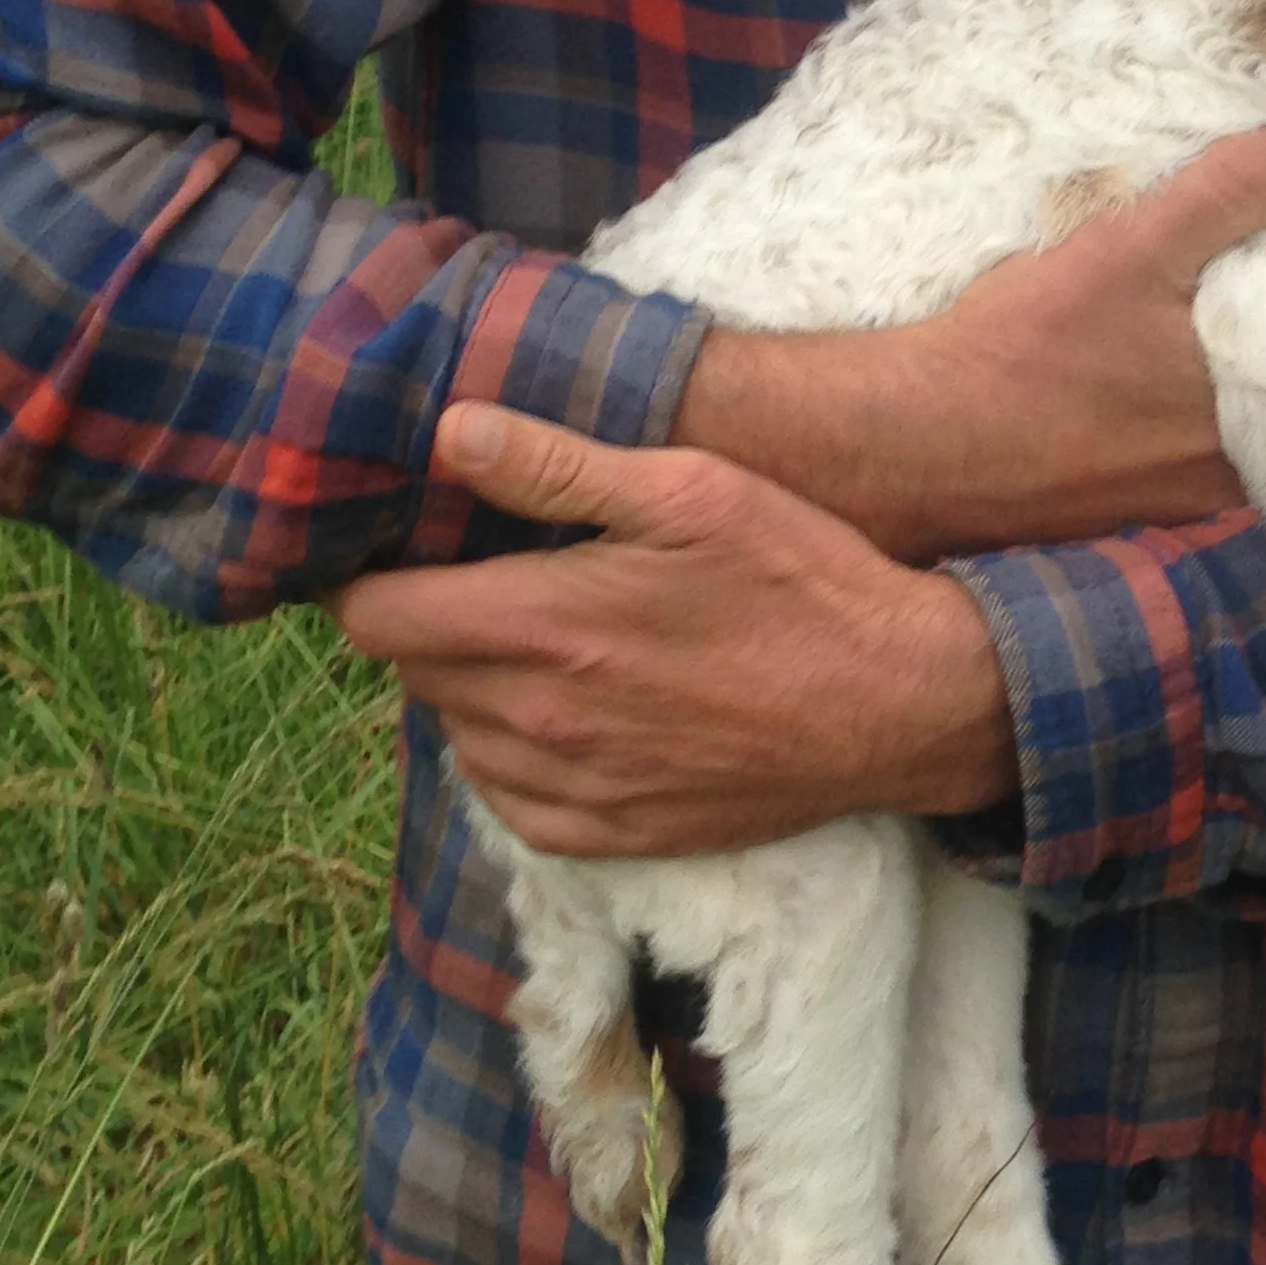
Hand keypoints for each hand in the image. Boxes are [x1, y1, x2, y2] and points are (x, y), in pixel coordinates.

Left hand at [329, 407, 1016, 858]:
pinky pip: (510, 801)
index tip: (394, 547)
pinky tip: (561, 713)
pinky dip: (511, 756)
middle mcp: (539, 720)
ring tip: (532, 643)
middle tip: (477, 578)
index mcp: (542, 626)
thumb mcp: (690, 491)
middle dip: (425, 623)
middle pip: (413, 675)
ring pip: (457, 738)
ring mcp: (574, 787)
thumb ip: (559, 466)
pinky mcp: (614, 833)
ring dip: (471, 689)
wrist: (898, 702)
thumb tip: (451, 431)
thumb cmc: (801, 581)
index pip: (378, 618)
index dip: (367, 578)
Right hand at [672, 119, 1265, 563]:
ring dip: (1239, 376)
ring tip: (1232, 303)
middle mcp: (1227, 477)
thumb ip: (1228, 197)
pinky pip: (1183, 450)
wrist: (906, 446)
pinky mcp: (1123, 504)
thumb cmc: (1020, 349)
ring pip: (1239, 427)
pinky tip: (1156, 363)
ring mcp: (1175, 500)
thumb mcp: (1126, 252)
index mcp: (1251, 421)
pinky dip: (1185, 408)